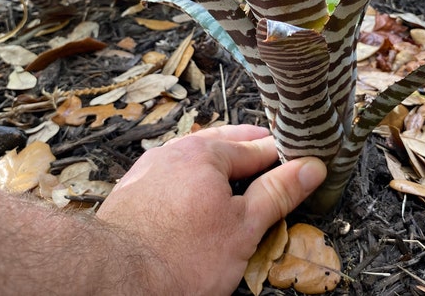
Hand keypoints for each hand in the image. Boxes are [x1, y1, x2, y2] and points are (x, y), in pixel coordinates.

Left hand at [96, 124, 326, 294]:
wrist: (114, 280)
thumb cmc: (180, 257)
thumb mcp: (243, 228)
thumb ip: (277, 193)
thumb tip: (311, 166)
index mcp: (205, 152)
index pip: (257, 146)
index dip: (284, 155)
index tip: (304, 160)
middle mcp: (174, 151)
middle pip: (224, 144)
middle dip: (250, 150)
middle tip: (275, 158)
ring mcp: (149, 168)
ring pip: (195, 156)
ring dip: (219, 162)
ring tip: (238, 173)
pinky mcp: (133, 190)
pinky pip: (173, 173)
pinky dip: (193, 178)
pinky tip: (197, 194)